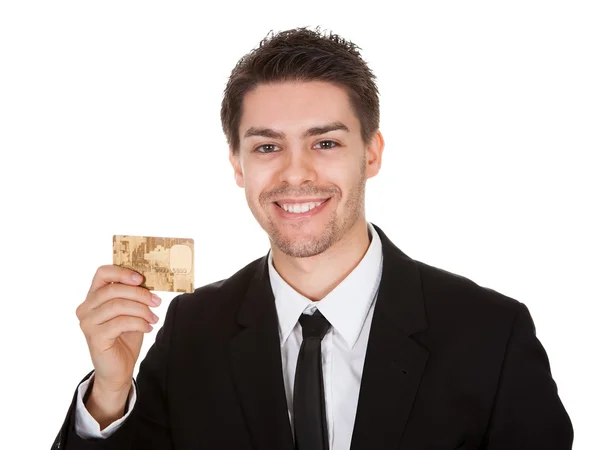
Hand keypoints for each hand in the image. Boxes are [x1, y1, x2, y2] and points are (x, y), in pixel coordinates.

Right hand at [76, 265, 160, 394]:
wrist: (119, 369)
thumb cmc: (125, 337)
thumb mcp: (131, 312)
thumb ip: (133, 296)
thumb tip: (147, 281)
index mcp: (93, 297)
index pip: (102, 273)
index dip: (122, 272)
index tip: (141, 279)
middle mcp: (86, 308)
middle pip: (113, 289)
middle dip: (139, 294)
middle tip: (156, 302)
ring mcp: (88, 323)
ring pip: (117, 305)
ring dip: (142, 310)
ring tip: (153, 318)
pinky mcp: (95, 337)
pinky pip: (120, 322)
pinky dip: (139, 323)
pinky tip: (147, 328)